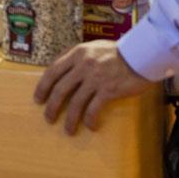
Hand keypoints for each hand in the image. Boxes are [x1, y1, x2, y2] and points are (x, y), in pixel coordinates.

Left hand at [33, 40, 152, 134]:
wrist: (140, 54)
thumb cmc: (117, 52)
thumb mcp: (92, 48)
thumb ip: (77, 58)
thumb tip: (63, 72)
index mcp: (77, 53)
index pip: (52, 71)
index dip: (42, 87)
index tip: (38, 99)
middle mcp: (83, 66)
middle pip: (60, 90)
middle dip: (52, 107)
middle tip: (49, 118)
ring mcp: (95, 78)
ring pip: (75, 103)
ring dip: (70, 119)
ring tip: (68, 130)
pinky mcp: (108, 90)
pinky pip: (93, 109)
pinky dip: (89, 120)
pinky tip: (90, 126)